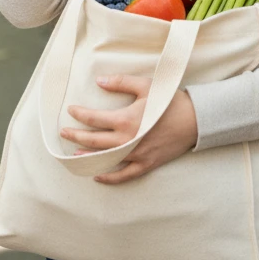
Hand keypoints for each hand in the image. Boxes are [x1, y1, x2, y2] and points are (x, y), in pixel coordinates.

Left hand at [61, 75, 197, 184]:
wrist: (194, 119)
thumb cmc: (169, 100)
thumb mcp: (145, 86)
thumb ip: (120, 82)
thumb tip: (99, 81)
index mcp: (126, 119)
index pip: (95, 119)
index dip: (80, 115)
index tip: (71, 111)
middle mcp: (127, 140)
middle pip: (94, 141)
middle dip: (76, 136)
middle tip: (64, 133)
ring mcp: (136, 154)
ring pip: (105, 159)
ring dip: (88, 157)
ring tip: (74, 154)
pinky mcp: (146, 164)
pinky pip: (124, 175)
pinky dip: (110, 178)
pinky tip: (97, 176)